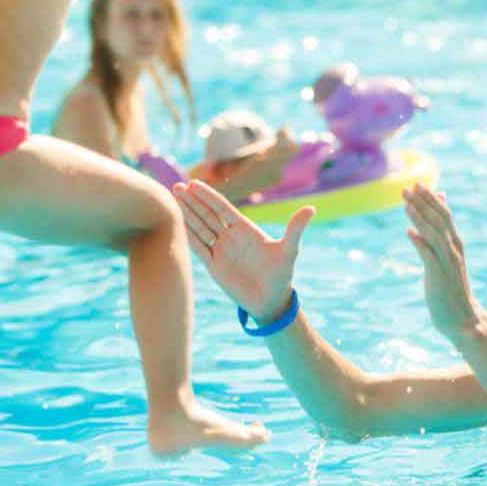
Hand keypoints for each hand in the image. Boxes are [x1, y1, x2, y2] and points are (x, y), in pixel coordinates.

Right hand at [173, 179, 313, 323]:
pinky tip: (178, 222)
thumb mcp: (289, 250)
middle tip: (177, 185)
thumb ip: (296, 229)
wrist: (271, 302)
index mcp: (246, 230)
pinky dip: (188, 235)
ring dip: (187, 213)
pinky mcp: (214, 266)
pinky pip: (198, 247)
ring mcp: (221, 251)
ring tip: (174, 198)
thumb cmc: (281, 275)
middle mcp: (231, 237)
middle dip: (192, 201)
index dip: (208, 197)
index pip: (222, 209)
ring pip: (200, 228)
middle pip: (207, 215)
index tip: (195, 184)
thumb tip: (312, 209)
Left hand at [403, 184, 482, 341]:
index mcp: (455, 244)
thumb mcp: (446, 259)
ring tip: (405, 203)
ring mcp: (447, 264)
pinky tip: (410, 233)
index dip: (430, 199)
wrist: (463, 320)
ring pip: (434, 235)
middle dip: (422, 202)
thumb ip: (440, 238)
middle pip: (438, 220)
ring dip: (419, 218)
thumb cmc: (451, 287)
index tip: (417, 184)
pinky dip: (421, 244)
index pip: (444, 215)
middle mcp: (453, 250)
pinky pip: (429, 258)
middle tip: (407, 187)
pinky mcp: (439, 278)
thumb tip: (424, 221)